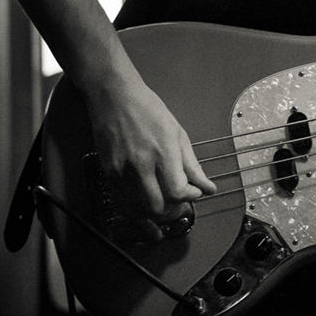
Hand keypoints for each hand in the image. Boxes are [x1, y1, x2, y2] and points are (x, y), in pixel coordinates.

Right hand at [84, 68, 216, 239]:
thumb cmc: (148, 110)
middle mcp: (141, 165)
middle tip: (182, 207)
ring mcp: (121, 172)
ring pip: (138, 210)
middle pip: (157, 206)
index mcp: (163, 153)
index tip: (196, 194)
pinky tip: (145, 216)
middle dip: (173, 212)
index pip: (177, 191)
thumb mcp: (178, 134)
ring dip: (154, 217)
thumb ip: (192, 165)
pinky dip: (136, 212)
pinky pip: (123, 203)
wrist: (114, 98)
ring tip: (166, 215)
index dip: (190, 198)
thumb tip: (207, 187)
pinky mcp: (108, 174)